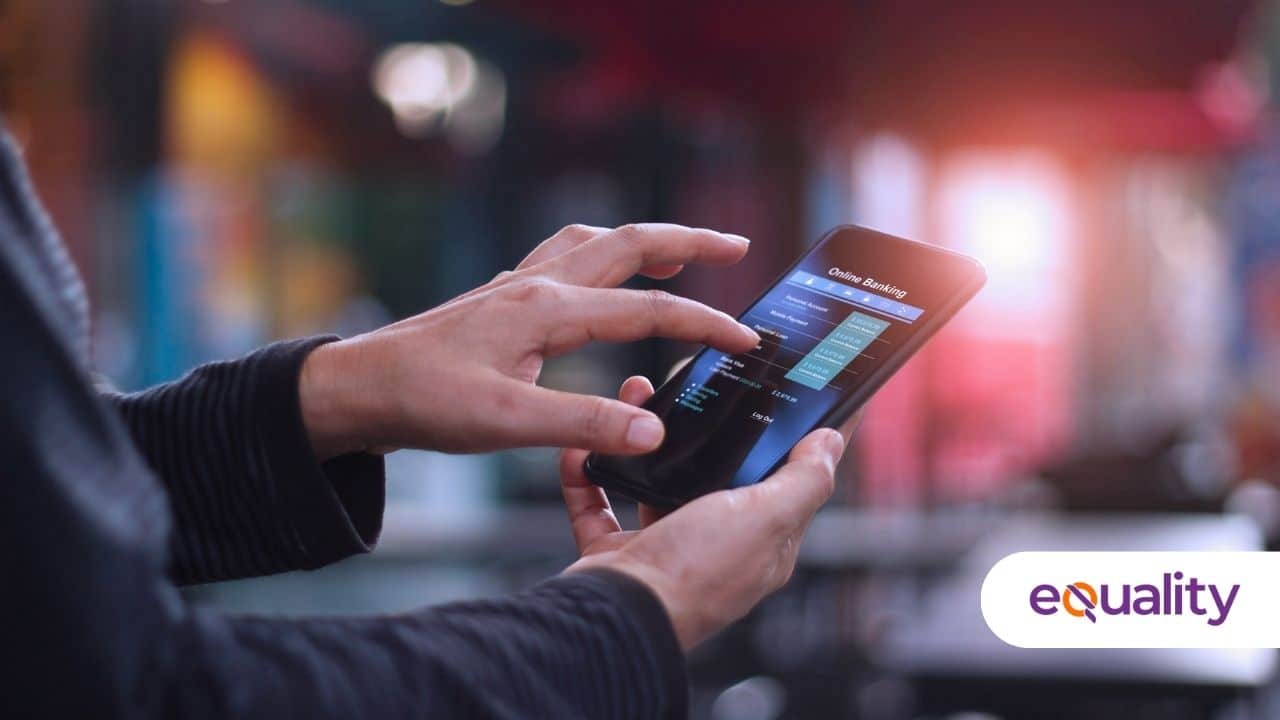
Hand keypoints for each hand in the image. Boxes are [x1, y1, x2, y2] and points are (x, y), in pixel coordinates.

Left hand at [298, 224, 759, 459]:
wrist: (357, 388)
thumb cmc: (422, 402)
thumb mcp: (506, 423)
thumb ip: (583, 425)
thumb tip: (652, 433)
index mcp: (547, 309)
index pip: (646, 310)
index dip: (704, 324)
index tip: (747, 341)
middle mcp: (536, 285)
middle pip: (628, 244)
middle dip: (688, 242)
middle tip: (738, 248)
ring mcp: (517, 287)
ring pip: (595, 243)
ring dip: (645, 243)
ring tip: (680, 256)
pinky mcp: (502, 301)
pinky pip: (565, 259)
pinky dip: (602, 257)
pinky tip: (601, 281)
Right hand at [560, 375, 863, 649]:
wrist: (616, 617)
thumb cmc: (693, 576)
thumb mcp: (765, 518)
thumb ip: (803, 480)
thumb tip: (831, 443)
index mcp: (761, 539)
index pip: (789, 478)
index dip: (794, 436)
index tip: (794, 392)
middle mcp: (715, 544)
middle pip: (716, 470)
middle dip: (707, 425)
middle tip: (699, 381)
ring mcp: (664, 548)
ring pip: (656, 479)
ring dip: (646, 439)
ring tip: (639, 397)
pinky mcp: (617, 552)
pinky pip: (600, 503)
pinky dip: (589, 474)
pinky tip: (585, 445)